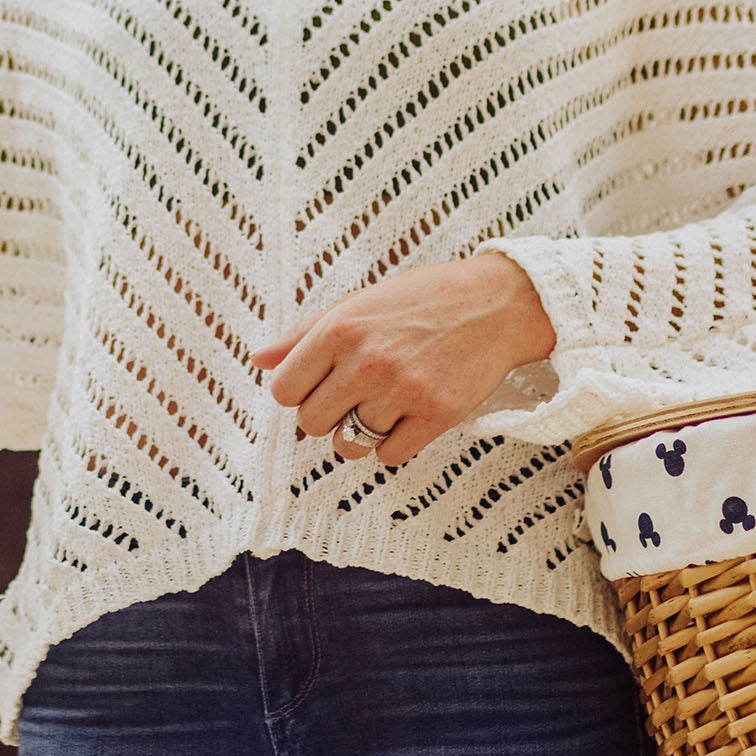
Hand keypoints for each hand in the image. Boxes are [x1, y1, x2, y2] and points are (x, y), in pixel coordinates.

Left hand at [258, 252, 555, 467]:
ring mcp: (401, 390)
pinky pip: (388, 456)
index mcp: (339, 329)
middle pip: (311, 422)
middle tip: (353, 395)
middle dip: (326, 415)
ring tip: (382, 406)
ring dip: (359, 433)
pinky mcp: (435, 414)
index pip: (283, 389)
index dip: (297, 391)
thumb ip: (305, 334)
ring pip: (348, 445)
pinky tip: (406, 417)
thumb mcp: (359, 303)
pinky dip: (392, 445)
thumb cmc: (423, 299)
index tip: (319, 385)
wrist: (496, 304)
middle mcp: (366, 361)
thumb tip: (259, 359)